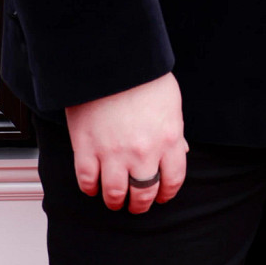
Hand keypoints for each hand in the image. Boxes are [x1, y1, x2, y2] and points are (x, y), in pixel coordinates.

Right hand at [65, 72, 188, 212]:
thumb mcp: (171, 103)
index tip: (162, 197)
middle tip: (136, 205)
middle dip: (141, 204)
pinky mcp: (86, 149)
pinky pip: (87, 181)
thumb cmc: (143, 76)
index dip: (167, 193)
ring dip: (115, 202)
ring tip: (114, 201)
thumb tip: (179, 151)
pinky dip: (90, 189)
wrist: (111, 59)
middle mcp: (143, 153)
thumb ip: (175, 131)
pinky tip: (93, 186)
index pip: (172, 181)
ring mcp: (113, 153)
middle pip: (144, 193)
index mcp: (168, 140)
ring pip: (114, 194)